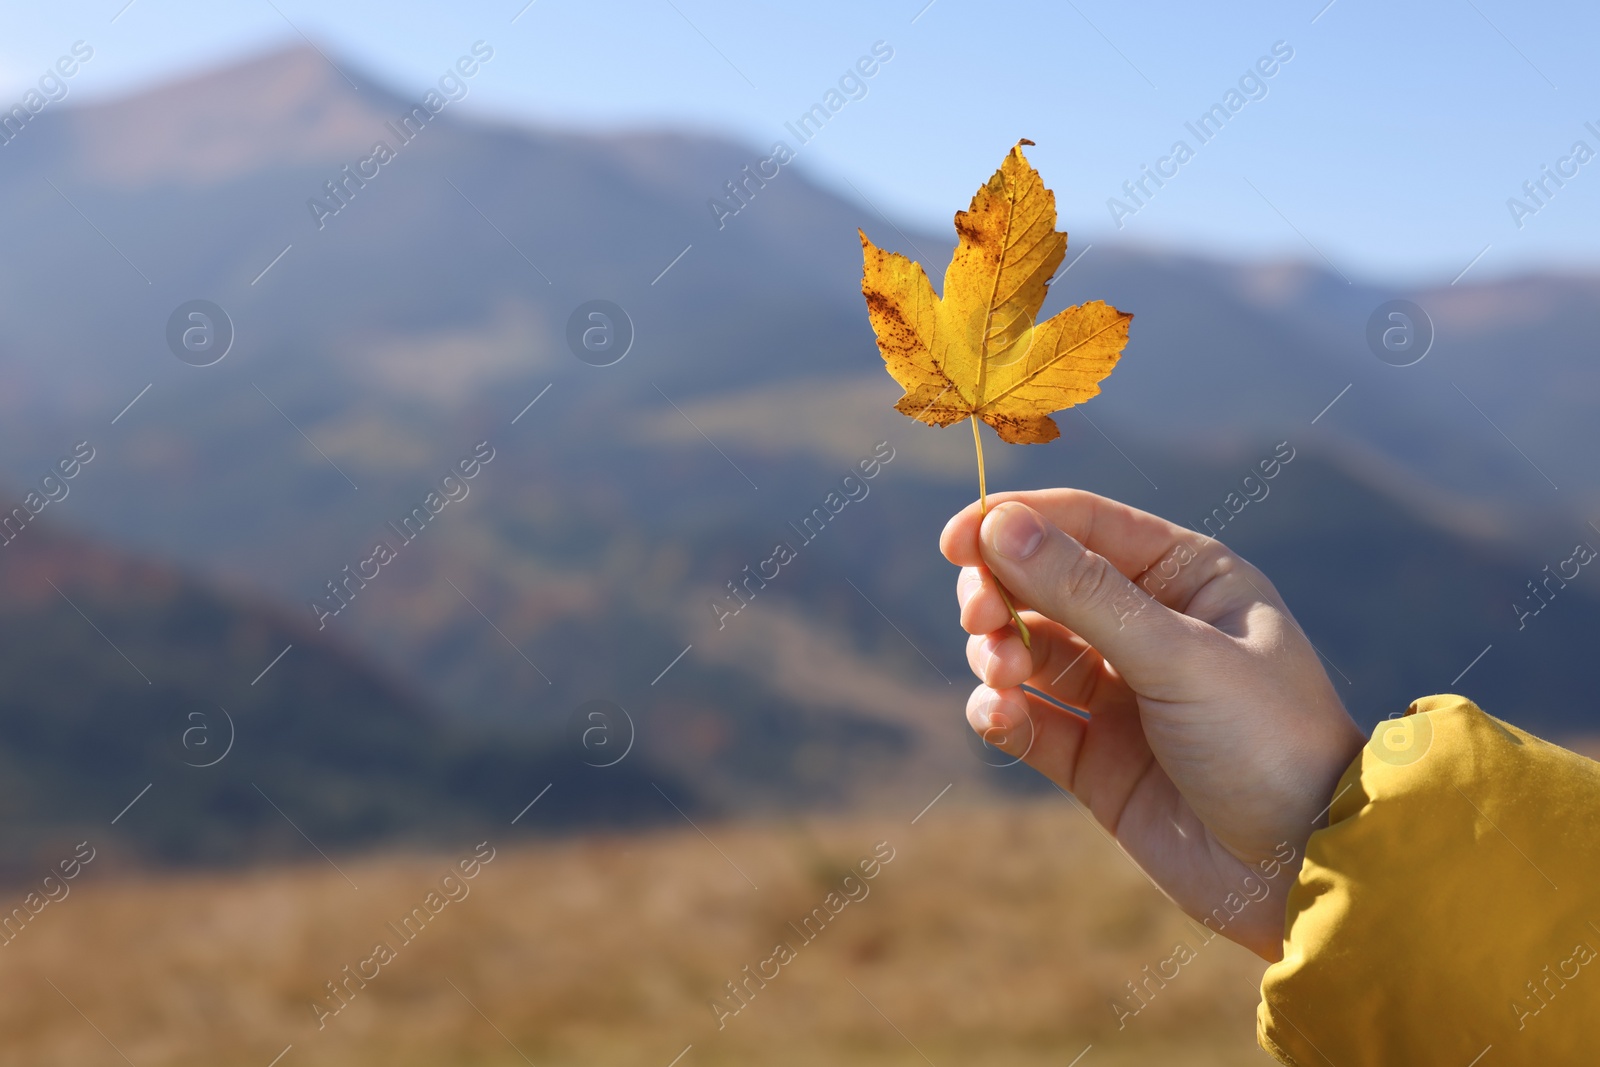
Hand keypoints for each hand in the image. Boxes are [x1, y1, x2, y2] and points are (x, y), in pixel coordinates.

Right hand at [941, 489, 1365, 960]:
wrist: (1306, 869)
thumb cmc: (1266, 741)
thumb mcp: (1177, 654)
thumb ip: (1082, 590)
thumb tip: (997, 524)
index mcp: (1186, 576)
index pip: (1082, 524)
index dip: (1013, 524)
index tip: (955, 540)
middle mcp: (1147, 624)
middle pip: (1039, 582)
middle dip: (999, 594)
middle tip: (982, 621)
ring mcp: (1118, 692)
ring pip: (1024, 648)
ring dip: (998, 654)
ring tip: (1006, 676)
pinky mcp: (1094, 757)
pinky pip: (1025, 716)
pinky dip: (1000, 711)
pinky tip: (1001, 716)